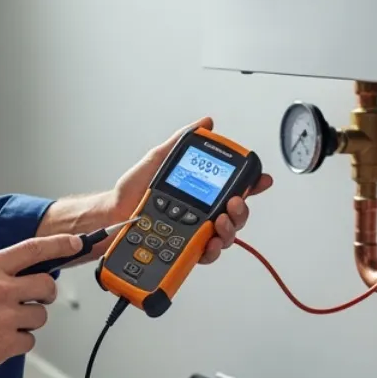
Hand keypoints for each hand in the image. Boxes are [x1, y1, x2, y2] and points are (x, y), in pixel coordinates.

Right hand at [0, 233, 79, 377]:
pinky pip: (28, 342)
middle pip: (46, 287)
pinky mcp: (5, 346)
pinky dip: (17, 343)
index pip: (33, 250)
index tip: (75, 243)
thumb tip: (18, 273)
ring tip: (3, 324)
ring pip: (40, 317)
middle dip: (46, 294)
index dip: (58, 245)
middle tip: (37, 299)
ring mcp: (4, 319)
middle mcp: (0, 290)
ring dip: (28, 322)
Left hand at [110, 117, 273, 263]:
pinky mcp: (185, 250)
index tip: (262, 180)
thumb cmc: (133, 190)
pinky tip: (207, 242)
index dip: (253, 185)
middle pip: (236, 216)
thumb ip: (181, 141)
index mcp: (199, 192)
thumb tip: (205, 123)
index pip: (232, 188)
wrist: (113, 214)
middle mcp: (202, 214)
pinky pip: (206, 254)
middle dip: (241, 210)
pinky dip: (210, 250)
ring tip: (218, 222)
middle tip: (233, 203)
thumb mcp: (158, 159)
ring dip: (229, 230)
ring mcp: (195, 233)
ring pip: (226, 236)